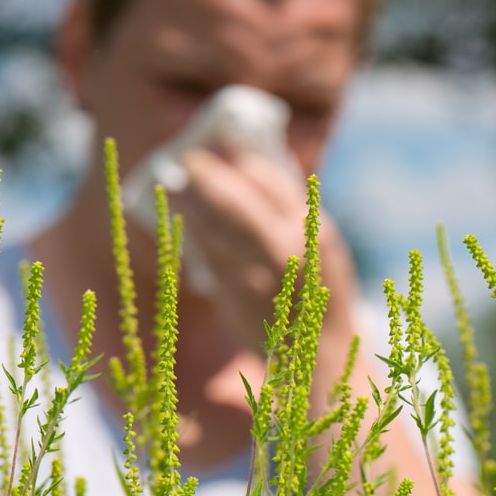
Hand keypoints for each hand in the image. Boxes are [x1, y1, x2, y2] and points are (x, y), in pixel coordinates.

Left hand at [172, 147, 357, 351]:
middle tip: (189, 159)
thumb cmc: (315, 286)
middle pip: (237, 202)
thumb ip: (289, 210)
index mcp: (314, 230)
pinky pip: (206, 253)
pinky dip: (192, 231)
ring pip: (214, 228)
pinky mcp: (235, 294)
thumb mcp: (319, 243)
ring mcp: (258, 274)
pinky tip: (181, 217)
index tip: (224, 146)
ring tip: (175, 184)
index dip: (243, 161)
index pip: (273, 181)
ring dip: (190, 203)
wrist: (320, 349)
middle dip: (209, 176)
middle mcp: (288, 250)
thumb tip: (247, 167)